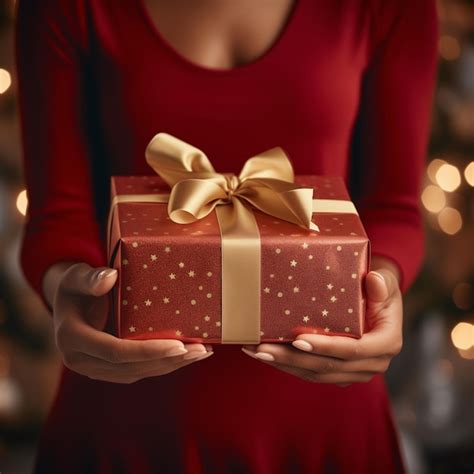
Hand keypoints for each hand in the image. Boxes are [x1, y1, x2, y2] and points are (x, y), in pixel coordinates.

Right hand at [50, 262, 213, 383]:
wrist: (67, 303)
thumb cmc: (75, 286)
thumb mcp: (76, 276)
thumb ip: (90, 278)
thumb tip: (111, 277)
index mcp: (72, 337)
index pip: (115, 351)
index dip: (147, 351)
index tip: (178, 345)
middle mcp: (81, 360)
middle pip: (130, 368)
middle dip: (168, 360)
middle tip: (200, 350)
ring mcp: (93, 368)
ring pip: (137, 373)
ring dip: (171, 365)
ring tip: (201, 353)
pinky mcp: (107, 370)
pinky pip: (137, 371)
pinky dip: (162, 365)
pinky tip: (186, 356)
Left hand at [241, 269, 402, 386]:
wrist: (377, 300)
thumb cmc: (378, 287)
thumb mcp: (384, 281)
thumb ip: (380, 283)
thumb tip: (373, 279)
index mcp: (386, 344)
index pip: (352, 350)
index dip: (325, 347)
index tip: (298, 340)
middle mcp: (373, 364)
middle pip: (328, 367)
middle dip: (293, 359)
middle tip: (264, 349)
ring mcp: (355, 372)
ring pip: (315, 374)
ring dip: (284, 364)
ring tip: (257, 352)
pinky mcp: (339, 373)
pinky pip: (311, 373)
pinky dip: (288, 365)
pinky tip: (266, 355)